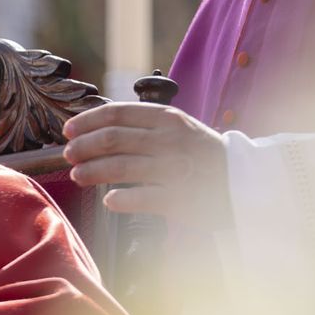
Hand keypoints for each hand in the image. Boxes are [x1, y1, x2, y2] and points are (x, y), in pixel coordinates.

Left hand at [62, 102, 231, 226]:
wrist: (246, 181)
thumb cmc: (203, 155)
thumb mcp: (179, 127)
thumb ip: (144, 124)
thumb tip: (98, 126)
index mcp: (167, 119)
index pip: (116, 114)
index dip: (86, 121)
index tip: (68, 130)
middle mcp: (169, 141)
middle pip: (112, 139)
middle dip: (83, 147)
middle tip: (69, 155)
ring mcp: (174, 170)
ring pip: (119, 167)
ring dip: (91, 171)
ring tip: (78, 176)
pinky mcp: (179, 198)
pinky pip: (139, 198)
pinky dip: (119, 199)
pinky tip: (109, 200)